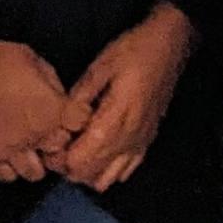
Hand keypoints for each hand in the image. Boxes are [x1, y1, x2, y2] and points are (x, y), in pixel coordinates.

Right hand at [0, 34, 87, 183]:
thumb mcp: (35, 60)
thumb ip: (52, 83)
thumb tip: (58, 95)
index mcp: (53, 109)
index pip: (82, 123)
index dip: (79, 117)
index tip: (73, 113)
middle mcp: (36, 135)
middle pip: (62, 151)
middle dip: (60, 141)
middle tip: (53, 132)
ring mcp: (11, 150)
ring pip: (36, 173)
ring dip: (37, 160)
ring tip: (31, 147)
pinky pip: (7, 176)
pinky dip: (11, 168)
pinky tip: (9, 154)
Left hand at [46, 2, 195, 193]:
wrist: (171, 43)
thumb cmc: (136, 50)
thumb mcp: (100, 65)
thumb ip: (78, 97)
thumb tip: (60, 121)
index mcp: (116, 119)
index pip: (79, 161)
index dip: (59, 158)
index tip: (51, 140)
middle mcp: (129, 138)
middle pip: (89, 175)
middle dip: (67, 166)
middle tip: (59, 142)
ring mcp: (140, 142)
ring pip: (106, 179)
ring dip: (87, 170)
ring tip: (78, 148)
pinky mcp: (147, 140)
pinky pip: (125, 171)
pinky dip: (108, 170)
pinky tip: (100, 151)